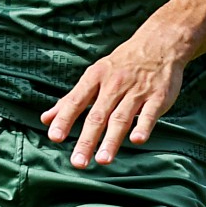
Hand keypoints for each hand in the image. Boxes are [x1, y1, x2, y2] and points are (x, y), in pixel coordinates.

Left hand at [40, 30, 188, 168]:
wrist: (159, 44)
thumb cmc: (121, 64)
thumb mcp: (94, 75)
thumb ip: (71, 100)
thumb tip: (46, 119)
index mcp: (96, 78)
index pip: (76, 101)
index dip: (65, 119)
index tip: (55, 137)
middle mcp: (114, 84)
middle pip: (98, 115)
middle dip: (87, 139)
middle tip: (78, 162)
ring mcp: (137, 91)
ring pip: (121, 118)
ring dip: (111, 140)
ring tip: (102, 160)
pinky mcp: (158, 97)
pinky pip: (149, 113)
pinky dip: (144, 126)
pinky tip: (137, 140)